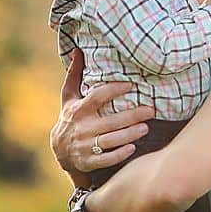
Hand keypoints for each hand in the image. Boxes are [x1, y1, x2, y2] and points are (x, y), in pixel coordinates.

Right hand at [50, 52, 153, 184]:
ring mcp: (86, 146)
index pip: (97, 97)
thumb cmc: (70, 117)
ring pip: (111, 141)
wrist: (59, 151)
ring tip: (145, 128)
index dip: (113, 90)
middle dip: (132, 116)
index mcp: (79, 110)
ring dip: (130, 135)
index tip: (130, 85)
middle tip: (151, 110)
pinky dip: (120, 154)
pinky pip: (107, 159)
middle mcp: (82, 128)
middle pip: (111, 122)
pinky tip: (133, 147)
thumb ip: (74, 75)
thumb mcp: (68, 97)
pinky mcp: (89, 162)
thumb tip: (77, 50)